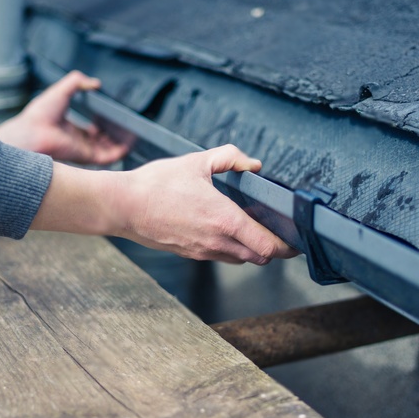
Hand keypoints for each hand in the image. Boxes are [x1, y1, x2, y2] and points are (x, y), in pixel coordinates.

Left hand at [0, 70, 128, 163]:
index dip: (102, 125)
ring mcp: (83, 150)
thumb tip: (95, 82)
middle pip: (101, 141)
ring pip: (107, 150)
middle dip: (114, 136)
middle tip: (126, 127)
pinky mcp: (87, 157)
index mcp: (70, 129)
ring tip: (133, 133)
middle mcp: (77, 141)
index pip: (90, 131)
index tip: (113, 119)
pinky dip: (120, 151)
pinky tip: (129, 142)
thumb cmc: (41, 113)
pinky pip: (109, 157)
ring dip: (120, 143)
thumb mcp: (62, 90)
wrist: (33, 131)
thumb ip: (77, 82)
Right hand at [113, 145, 298, 263]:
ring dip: (253, 249)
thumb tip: (253, 164)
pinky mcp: (191, 254)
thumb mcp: (196, 161)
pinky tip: (227, 229)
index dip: (287, 245)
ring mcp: (203, 251)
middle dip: (274, 247)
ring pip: (242, 259)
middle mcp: (217, 241)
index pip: (268, 246)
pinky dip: (233, 248)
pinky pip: (222, 256)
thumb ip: (230, 158)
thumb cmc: (156, 184)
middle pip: (260, 257)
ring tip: (255, 229)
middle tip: (280, 231)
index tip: (296, 238)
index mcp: (224, 219)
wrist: (123, 207)